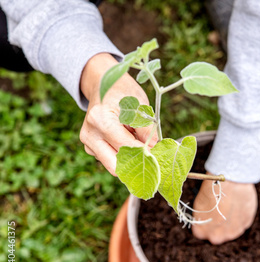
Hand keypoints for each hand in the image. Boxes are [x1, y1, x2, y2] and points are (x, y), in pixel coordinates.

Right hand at [79, 53, 157, 175]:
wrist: (104, 86)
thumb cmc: (124, 93)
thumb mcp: (140, 105)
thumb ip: (147, 129)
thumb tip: (155, 150)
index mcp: (100, 120)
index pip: (126, 146)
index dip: (145, 153)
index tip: (160, 156)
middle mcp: (90, 134)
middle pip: (115, 164)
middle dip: (136, 165)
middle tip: (154, 161)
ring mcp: (88, 143)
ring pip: (113, 165)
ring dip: (130, 160)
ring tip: (140, 144)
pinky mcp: (91, 149)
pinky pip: (111, 160)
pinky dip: (124, 156)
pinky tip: (129, 142)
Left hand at [192, 176, 257, 244]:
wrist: (231, 181)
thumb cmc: (213, 190)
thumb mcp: (199, 204)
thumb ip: (201, 217)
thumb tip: (205, 219)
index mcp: (202, 232)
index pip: (201, 233)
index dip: (204, 224)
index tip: (207, 215)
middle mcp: (217, 237)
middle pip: (216, 235)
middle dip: (217, 226)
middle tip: (219, 211)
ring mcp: (233, 232)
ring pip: (231, 231)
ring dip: (230, 222)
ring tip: (230, 207)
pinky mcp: (246, 224)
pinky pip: (242, 223)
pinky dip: (240, 216)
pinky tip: (238, 205)